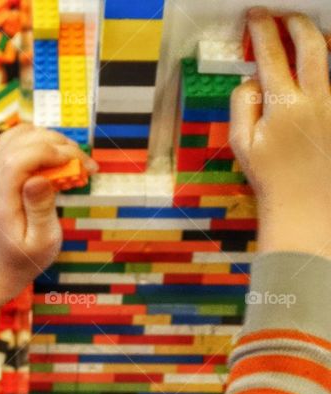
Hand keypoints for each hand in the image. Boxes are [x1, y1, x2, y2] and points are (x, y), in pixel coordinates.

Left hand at [0, 124, 95, 321]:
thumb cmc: (22, 258)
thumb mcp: (40, 242)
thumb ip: (39, 209)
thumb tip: (39, 178)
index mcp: (3, 200)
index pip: (18, 159)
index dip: (49, 152)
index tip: (77, 165)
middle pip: (21, 141)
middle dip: (59, 145)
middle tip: (86, 167)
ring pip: (19, 135)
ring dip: (51, 139)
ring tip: (75, 160)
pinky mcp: (4, 173)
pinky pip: (18, 143)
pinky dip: (41, 142)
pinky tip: (59, 158)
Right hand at [231, 8, 330, 258]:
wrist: (307, 205)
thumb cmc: (271, 178)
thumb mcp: (242, 145)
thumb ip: (242, 104)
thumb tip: (252, 79)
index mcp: (283, 105)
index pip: (270, 54)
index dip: (261, 29)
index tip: (255, 15)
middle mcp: (315, 99)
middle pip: (311, 44)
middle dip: (296, 22)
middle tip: (285, 16)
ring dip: (319, 40)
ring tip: (306, 37)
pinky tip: (321, 66)